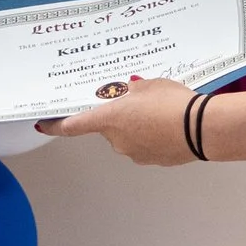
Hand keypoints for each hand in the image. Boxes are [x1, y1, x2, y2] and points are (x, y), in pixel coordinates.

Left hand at [37, 78, 198, 165]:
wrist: (201, 128)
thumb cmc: (172, 103)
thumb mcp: (148, 85)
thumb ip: (131, 89)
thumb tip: (127, 92)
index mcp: (108, 119)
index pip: (73, 125)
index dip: (57, 124)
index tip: (44, 124)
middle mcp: (116, 140)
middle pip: (108, 127)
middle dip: (120, 115)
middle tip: (140, 101)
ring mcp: (134, 153)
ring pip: (129, 136)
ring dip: (139, 125)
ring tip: (163, 111)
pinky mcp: (153, 160)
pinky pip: (147, 145)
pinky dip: (154, 135)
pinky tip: (171, 125)